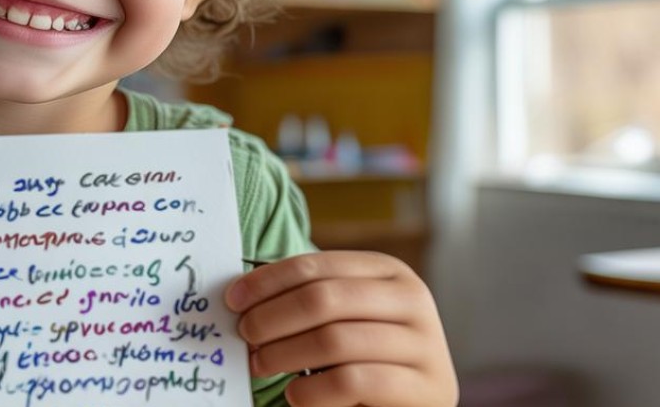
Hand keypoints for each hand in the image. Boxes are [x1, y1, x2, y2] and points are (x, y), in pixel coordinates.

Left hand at [226, 251, 457, 406]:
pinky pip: (353, 382)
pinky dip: (313, 390)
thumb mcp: (342, 318)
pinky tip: (295, 395)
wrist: (412, 402)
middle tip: (245, 336)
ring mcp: (424, 344)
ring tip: (261, 365)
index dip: (268, 281)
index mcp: (388, 271)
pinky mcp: (426, 387)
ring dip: (285, 354)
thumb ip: (307, 300)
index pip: (317, 266)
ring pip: (335, 340)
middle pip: (324, 299)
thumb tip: (241, 294)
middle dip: (273, 317)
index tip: (233, 300)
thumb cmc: (367, 357)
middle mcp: (412, 300)